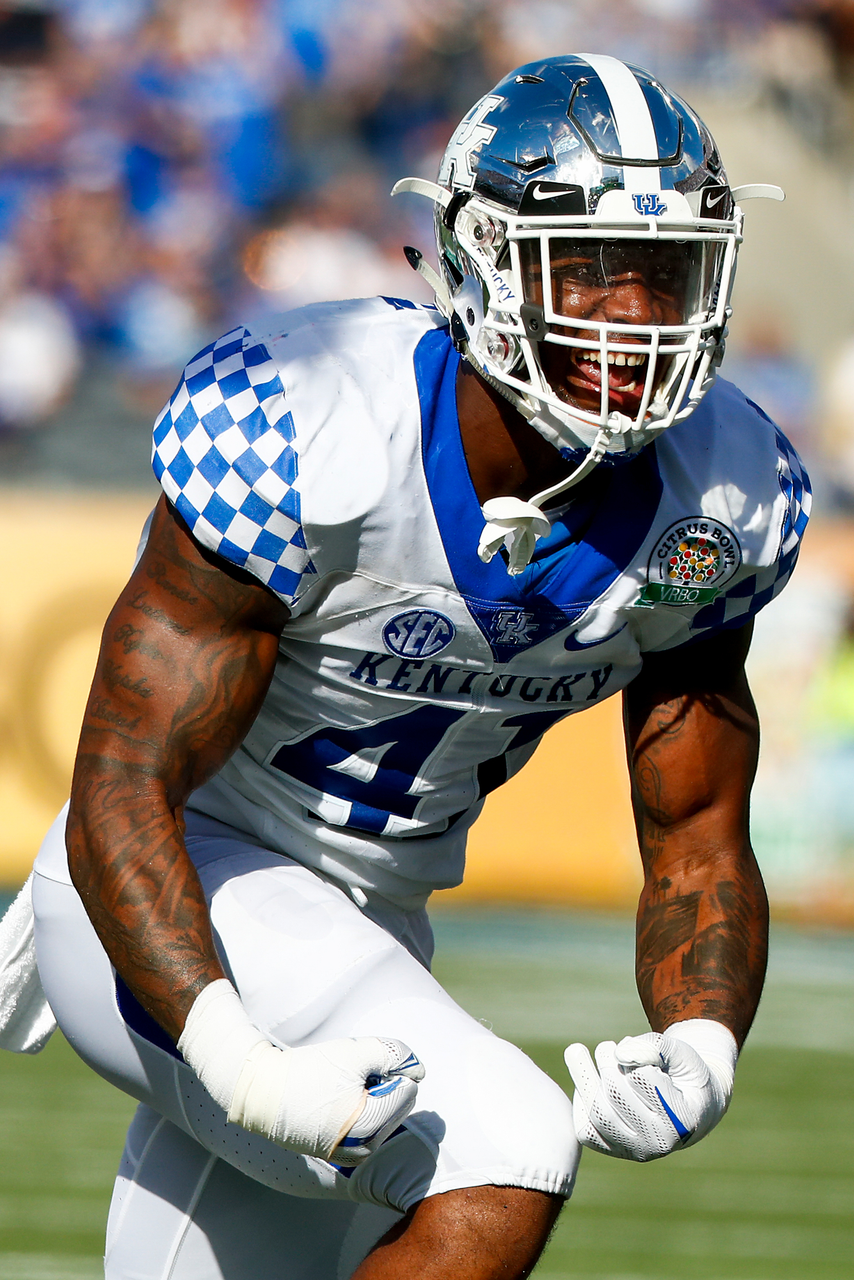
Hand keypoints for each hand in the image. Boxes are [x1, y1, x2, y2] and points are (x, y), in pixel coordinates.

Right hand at [177, 980, 424, 1164]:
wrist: (265, 1092)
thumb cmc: (311, 1069)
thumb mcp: (356, 1052)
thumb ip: (394, 1054)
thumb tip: (418, 1070)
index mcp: (371, 1125)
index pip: (407, 1090)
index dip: (386, 1070)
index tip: (358, 1069)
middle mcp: (364, 1150)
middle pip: (397, 1105)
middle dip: (380, 1085)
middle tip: (347, 1078)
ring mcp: (351, 1157)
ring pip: (383, 1116)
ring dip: (370, 1097)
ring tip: (339, 1089)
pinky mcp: (340, 1157)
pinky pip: (367, 1127)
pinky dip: (359, 1110)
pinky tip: (335, 1101)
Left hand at [564, 1019, 736, 1161]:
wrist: (689, 1108)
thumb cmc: (684, 1075)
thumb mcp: (681, 1052)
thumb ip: (655, 1047)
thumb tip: (620, 1054)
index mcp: (681, 1119)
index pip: (641, 1079)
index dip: (631, 1054)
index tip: (633, 1046)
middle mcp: (659, 1143)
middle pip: (615, 1094)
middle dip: (605, 1061)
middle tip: (606, 1046)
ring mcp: (636, 1151)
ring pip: (598, 1114)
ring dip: (583, 1077)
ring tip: (576, 1051)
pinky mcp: (616, 1151)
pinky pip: (586, 1130)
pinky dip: (580, 1103)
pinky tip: (585, 1082)